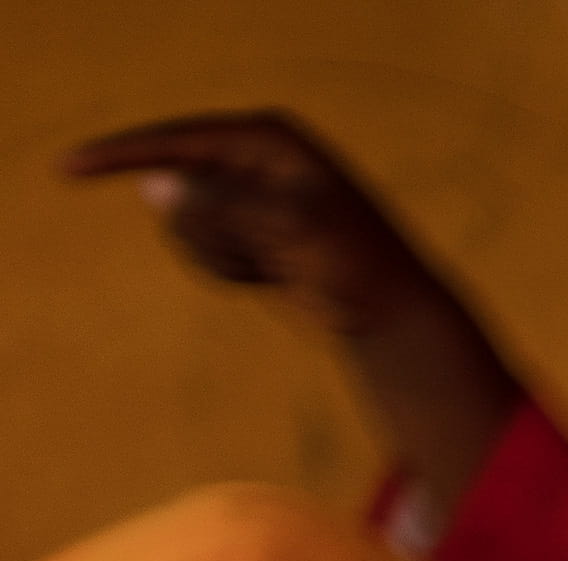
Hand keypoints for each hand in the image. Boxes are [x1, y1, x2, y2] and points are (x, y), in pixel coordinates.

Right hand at [66, 115, 523, 508]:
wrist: (393, 311)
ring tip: (279, 266)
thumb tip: (156, 188)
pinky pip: (199, 253)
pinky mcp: (239, 228)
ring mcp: (240, 193)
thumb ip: (224, 207)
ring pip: (183, 226)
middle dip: (210, 232)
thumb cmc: (357, 262)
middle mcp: (248, 157)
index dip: (120, 154)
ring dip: (221, 257)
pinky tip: (274, 276)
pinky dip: (228, 272)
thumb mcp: (293, 229)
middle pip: (176, 191)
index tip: (70, 167)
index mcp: (266, 137)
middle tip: (274, 255)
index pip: (176, 139)